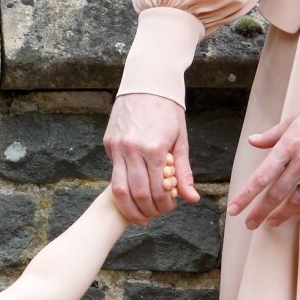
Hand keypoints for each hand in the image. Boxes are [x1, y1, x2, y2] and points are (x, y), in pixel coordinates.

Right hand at [104, 93, 199, 223]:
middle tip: (154, 216)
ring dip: (129, 207)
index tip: (169, 208)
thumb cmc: (167, 110)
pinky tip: (131, 194)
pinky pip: (113, 172)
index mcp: (154, 149)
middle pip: (136, 195)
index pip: (157, 191)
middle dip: (147, 211)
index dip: (164, 206)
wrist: (147, 83)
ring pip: (118, 189)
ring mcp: (117, 147)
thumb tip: (191, 198)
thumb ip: (183, 172)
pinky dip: (122, 188)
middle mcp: (132, 149)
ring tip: (139, 215)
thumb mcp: (180, 140)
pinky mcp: (108, 144)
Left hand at [227, 101, 299, 229]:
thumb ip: (272, 135)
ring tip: (271, 222)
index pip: (261, 177)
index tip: (234, 209)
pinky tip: (295, 215)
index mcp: (288, 145)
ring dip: (281, 215)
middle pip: (276, 194)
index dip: (246, 196)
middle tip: (249, 224)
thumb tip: (252, 141)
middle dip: (260, 212)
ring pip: (296, 201)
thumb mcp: (294, 118)